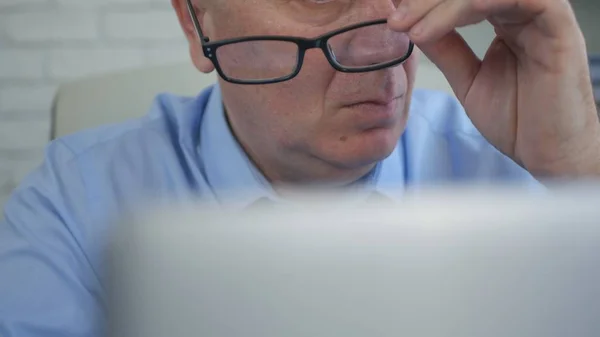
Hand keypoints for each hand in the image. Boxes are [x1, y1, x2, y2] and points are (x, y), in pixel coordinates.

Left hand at [388, 0, 599, 177]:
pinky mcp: (559, 27)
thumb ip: (448, 50)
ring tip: (415, 29)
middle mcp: (524, 13)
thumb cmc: (519, 122)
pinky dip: (480, 2)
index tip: (395, 21)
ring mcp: (543, 17)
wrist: (549, 156)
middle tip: (398, 20)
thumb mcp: (469, 81)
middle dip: (429, 1)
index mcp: (507, 21)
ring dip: (446, 3)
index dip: (427, 4)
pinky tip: (448, 20)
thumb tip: (414, 26)